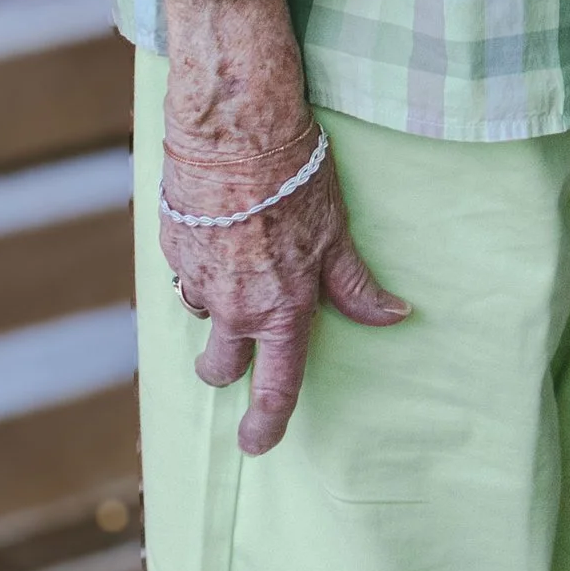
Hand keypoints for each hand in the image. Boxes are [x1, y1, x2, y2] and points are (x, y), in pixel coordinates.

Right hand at [159, 0, 407, 454]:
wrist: (237, 128)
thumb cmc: (297, 178)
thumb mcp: (336, 234)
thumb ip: (356, 286)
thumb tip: (396, 316)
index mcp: (281, 309)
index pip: (274, 389)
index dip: (267, 425)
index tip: (259, 443)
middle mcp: (235, 306)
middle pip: (218, 369)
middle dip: (226, 368)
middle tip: (239, 349)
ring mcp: (198, 281)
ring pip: (199, 319)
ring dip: (213, 309)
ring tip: (235, 268)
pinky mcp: (172, 249)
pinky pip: (185, 275)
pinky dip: (200, 266)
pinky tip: (218, 233)